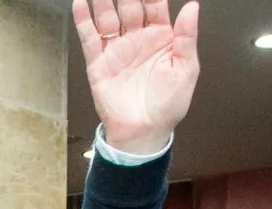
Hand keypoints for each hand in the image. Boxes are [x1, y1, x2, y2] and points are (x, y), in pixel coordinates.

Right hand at [73, 0, 201, 155]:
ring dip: (102, 1)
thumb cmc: (167, 106)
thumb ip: (187, 37)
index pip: (155, 5)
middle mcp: (138, 40)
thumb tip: (192, 7)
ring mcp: (117, 50)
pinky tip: (80, 5)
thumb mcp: (186, 70)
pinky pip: (90, 38)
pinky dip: (83, 21)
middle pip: (129, 6)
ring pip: (108, 17)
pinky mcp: (99, 64)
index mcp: (161, 38)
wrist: (143, 132)